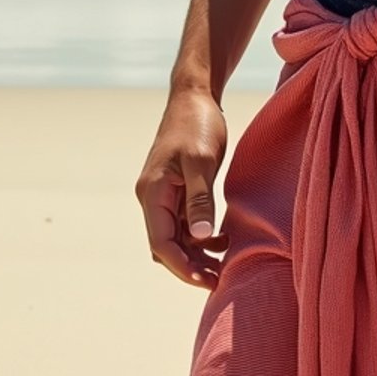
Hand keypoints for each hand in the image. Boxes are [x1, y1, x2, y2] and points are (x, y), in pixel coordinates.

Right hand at [135, 87, 228, 288]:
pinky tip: (221, 240)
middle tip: (219, 280)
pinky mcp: (176, 188)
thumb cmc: (197, 123)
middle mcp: (152, 197)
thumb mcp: (201, 161)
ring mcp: (163, 194)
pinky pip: (183, 222)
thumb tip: (199, 239)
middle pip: (166, 246)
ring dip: (196, 254)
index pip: (162, 244)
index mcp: (153, 193)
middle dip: (190, 266)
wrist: (195, 95)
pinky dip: (199, 236)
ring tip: (223, 266)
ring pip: (175, 237)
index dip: (183, 266)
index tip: (207, 281)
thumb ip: (199, 200)